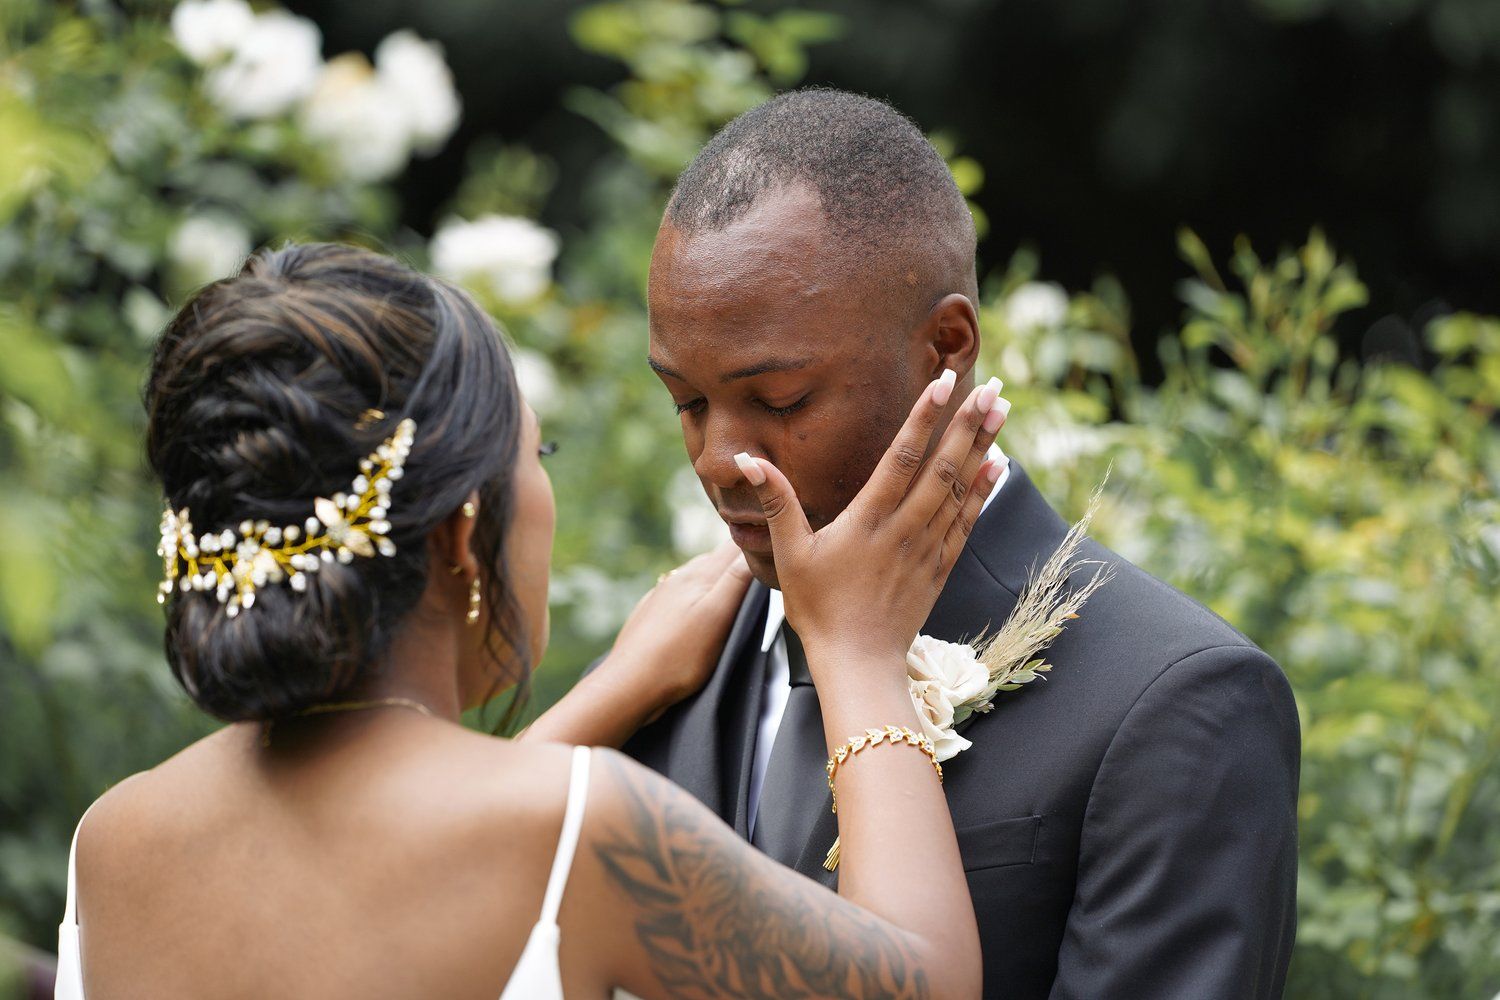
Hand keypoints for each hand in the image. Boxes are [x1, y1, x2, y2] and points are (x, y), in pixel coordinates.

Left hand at [604, 541, 753, 712]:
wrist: (630, 685)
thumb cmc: (676, 658)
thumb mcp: (716, 617)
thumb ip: (735, 581)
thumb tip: (751, 551)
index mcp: (697, 576)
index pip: (732, 547)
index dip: (754, 545)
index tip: (771, 552)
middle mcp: (677, 579)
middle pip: (715, 559)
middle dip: (737, 561)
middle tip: (759, 569)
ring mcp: (661, 596)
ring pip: (696, 576)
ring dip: (715, 578)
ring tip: (732, 588)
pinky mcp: (652, 614)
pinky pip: (679, 595)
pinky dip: (694, 596)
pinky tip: (697, 610)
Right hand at [734, 371, 1008, 687]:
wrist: (858, 664)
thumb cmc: (818, 609)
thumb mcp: (789, 554)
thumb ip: (776, 501)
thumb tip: (747, 461)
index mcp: (867, 520)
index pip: (902, 457)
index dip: (925, 417)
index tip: (944, 382)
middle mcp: (904, 529)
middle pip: (943, 466)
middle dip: (969, 423)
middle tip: (993, 385)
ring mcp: (927, 548)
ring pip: (960, 488)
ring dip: (983, 447)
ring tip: (1002, 410)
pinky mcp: (939, 567)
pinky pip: (966, 521)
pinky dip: (983, 491)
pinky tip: (997, 465)